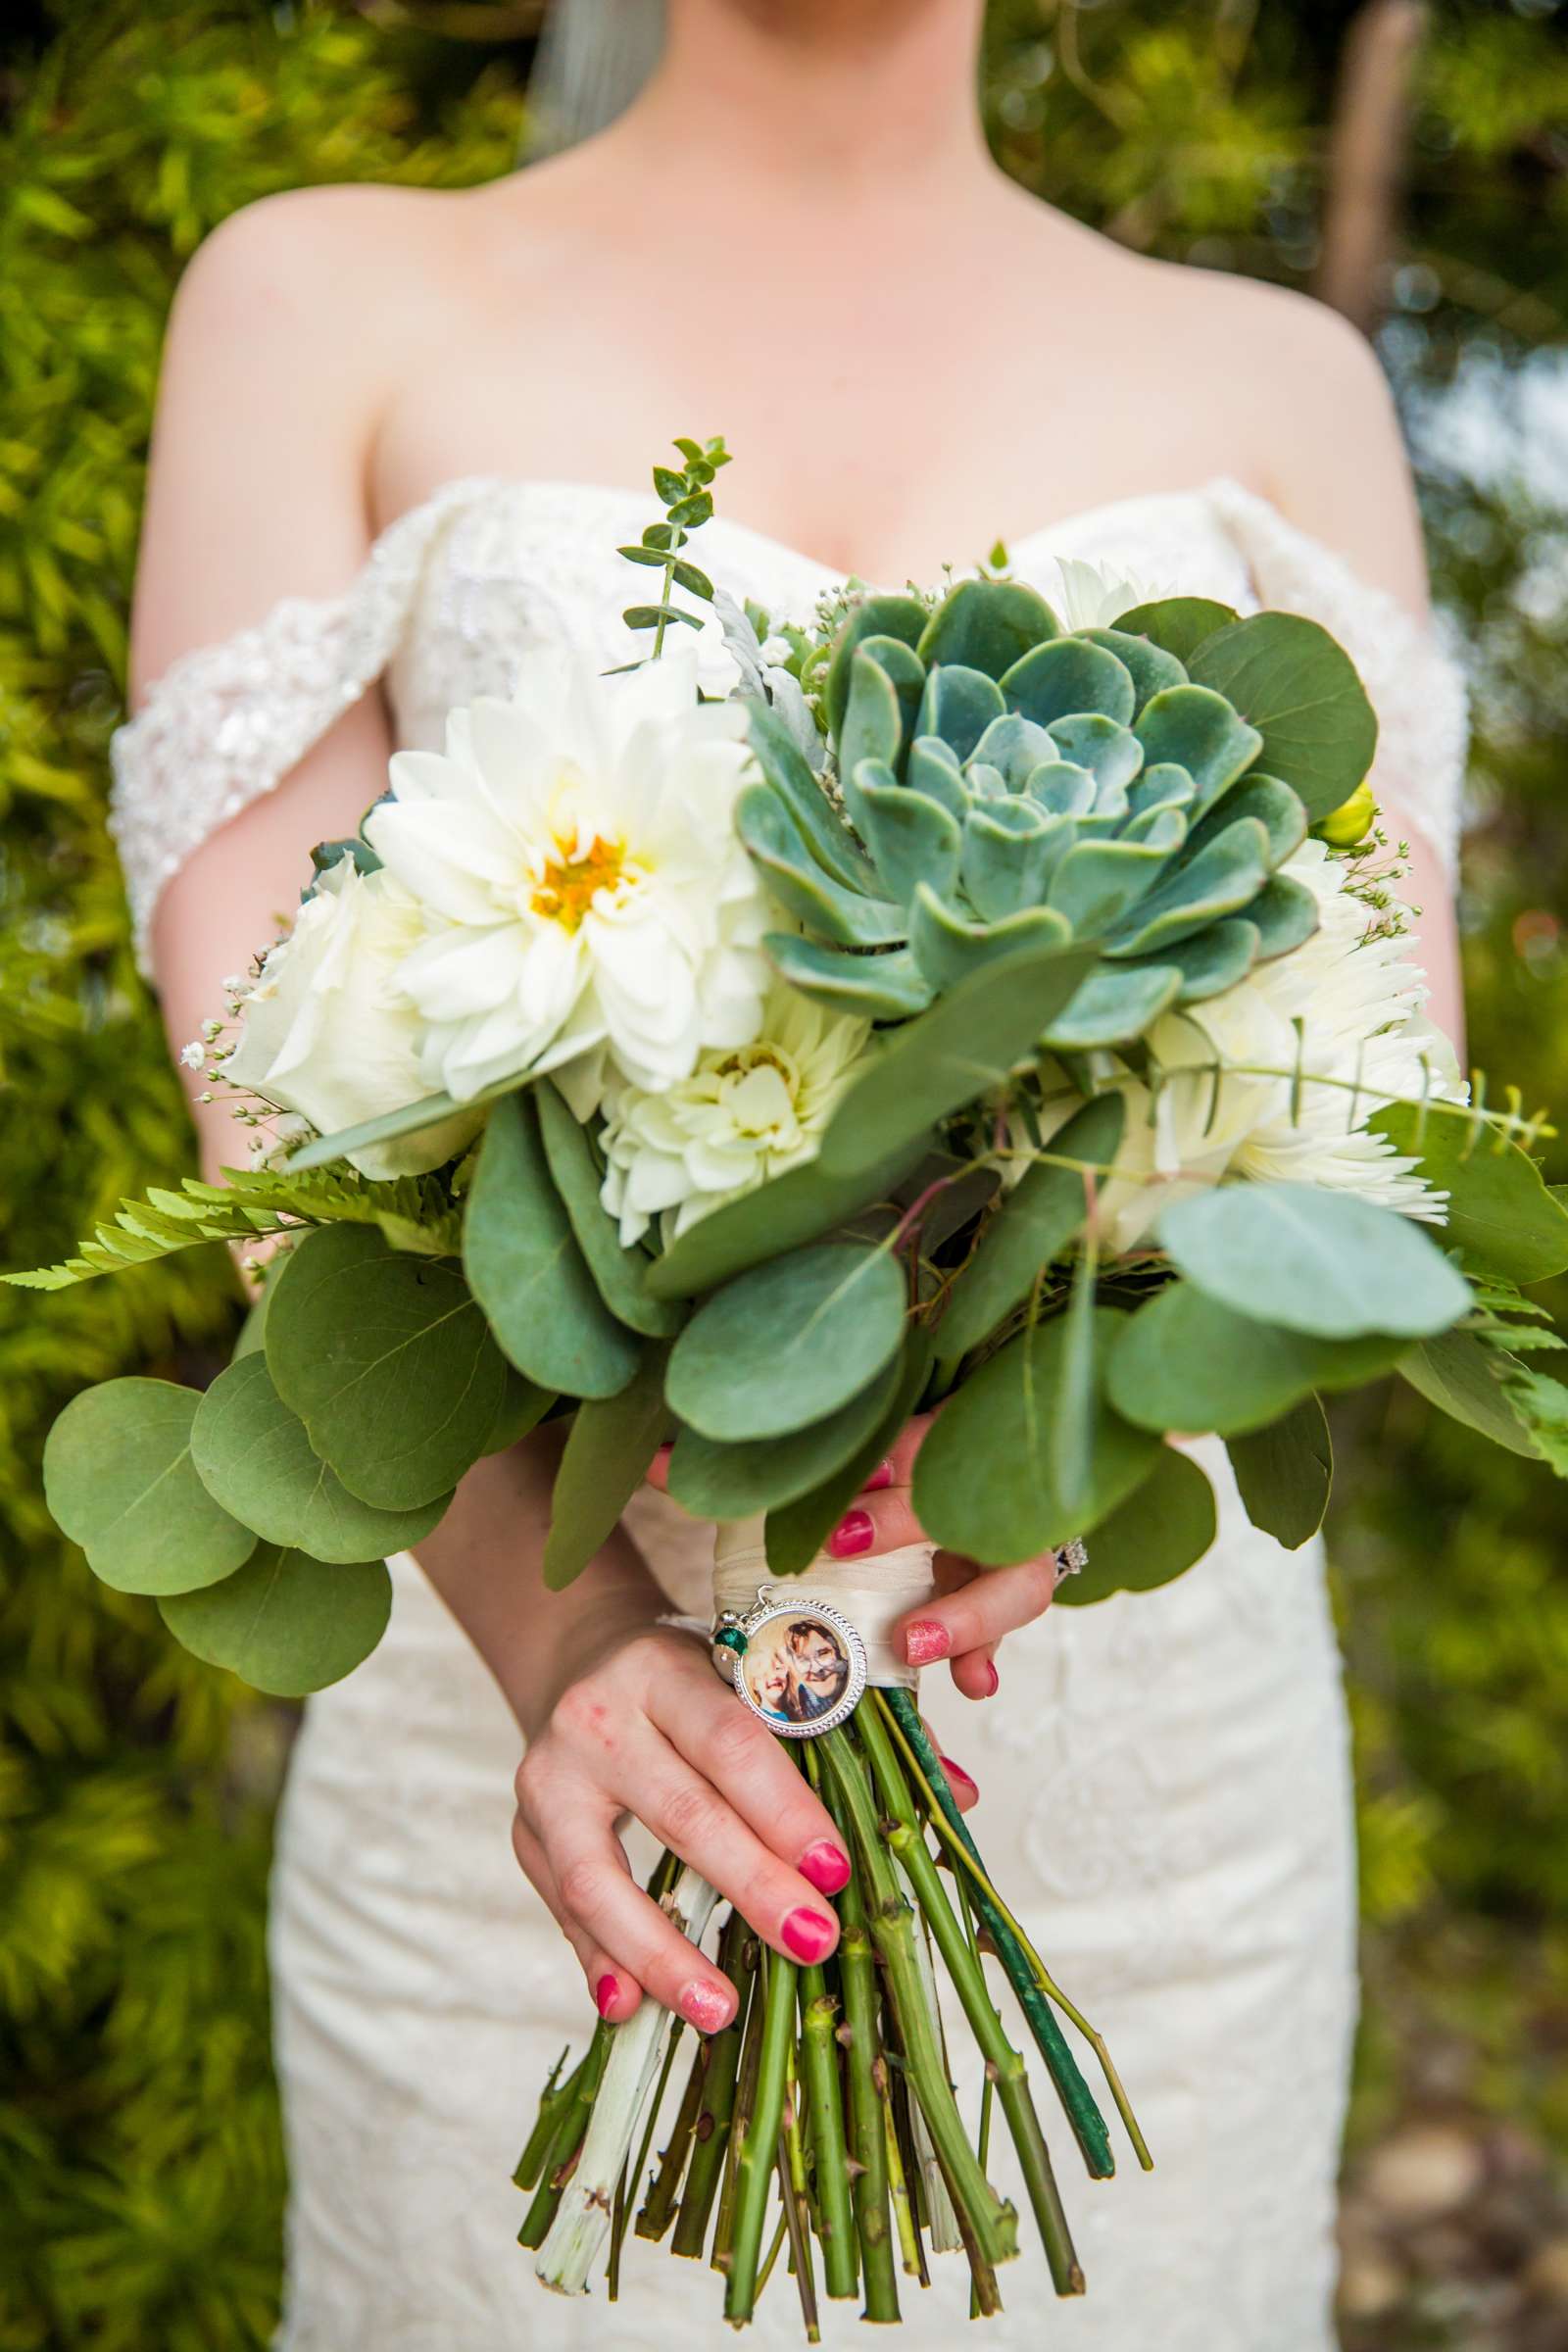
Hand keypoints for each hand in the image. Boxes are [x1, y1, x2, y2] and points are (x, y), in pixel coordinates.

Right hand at [512, 1616, 977, 2032]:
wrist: (581, 1656)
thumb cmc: (699, 1679)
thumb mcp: (760, 1678)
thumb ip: (850, 1732)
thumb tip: (956, 1796)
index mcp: (670, 1670)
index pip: (733, 1741)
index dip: (786, 1809)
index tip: (839, 1869)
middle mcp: (601, 1716)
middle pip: (680, 1812)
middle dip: (750, 1886)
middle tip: (814, 1941)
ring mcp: (550, 1777)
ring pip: (598, 1875)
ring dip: (661, 1949)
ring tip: (721, 2009)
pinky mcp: (525, 1831)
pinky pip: (561, 1907)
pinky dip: (595, 1961)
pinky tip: (628, 2011)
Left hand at [648, 1412, 1059, 1702]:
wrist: (920, 1496)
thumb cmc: (858, 1482)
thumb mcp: (815, 1468)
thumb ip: (746, 1470)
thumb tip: (651, 1458)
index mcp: (931, 1441)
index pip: (921, 1437)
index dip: (888, 1466)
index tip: (837, 1514)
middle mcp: (974, 1492)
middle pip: (971, 1501)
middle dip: (913, 1526)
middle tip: (846, 1548)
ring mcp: (996, 1546)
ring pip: (1017, 1576)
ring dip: (971, 1614)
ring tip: (913, 1645)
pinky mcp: (1000, 1591)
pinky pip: (1011, 1627)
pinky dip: (988, 1654)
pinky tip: (972, 1685)